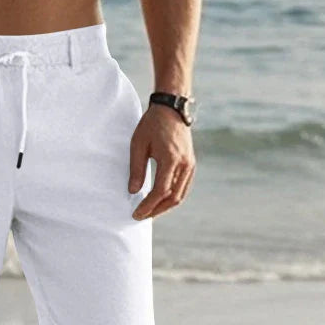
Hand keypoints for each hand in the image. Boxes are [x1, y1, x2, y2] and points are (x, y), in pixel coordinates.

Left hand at [128, 105, 195, 220]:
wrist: (172, 107)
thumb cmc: (152, 124)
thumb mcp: (138, 145)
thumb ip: (136, 170)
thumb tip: (133, 192)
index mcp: (171, 159)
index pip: (160, 191)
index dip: (148, 206)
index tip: (136, 214)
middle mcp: (184, 164)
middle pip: (173, 198)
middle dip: (156, 210)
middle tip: (141, 216)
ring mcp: (190, 165)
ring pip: (180, 195)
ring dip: (164, 207)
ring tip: (149, 212)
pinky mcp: (191, 165)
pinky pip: (183, 188)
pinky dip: (172, 198)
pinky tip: (160, 202)